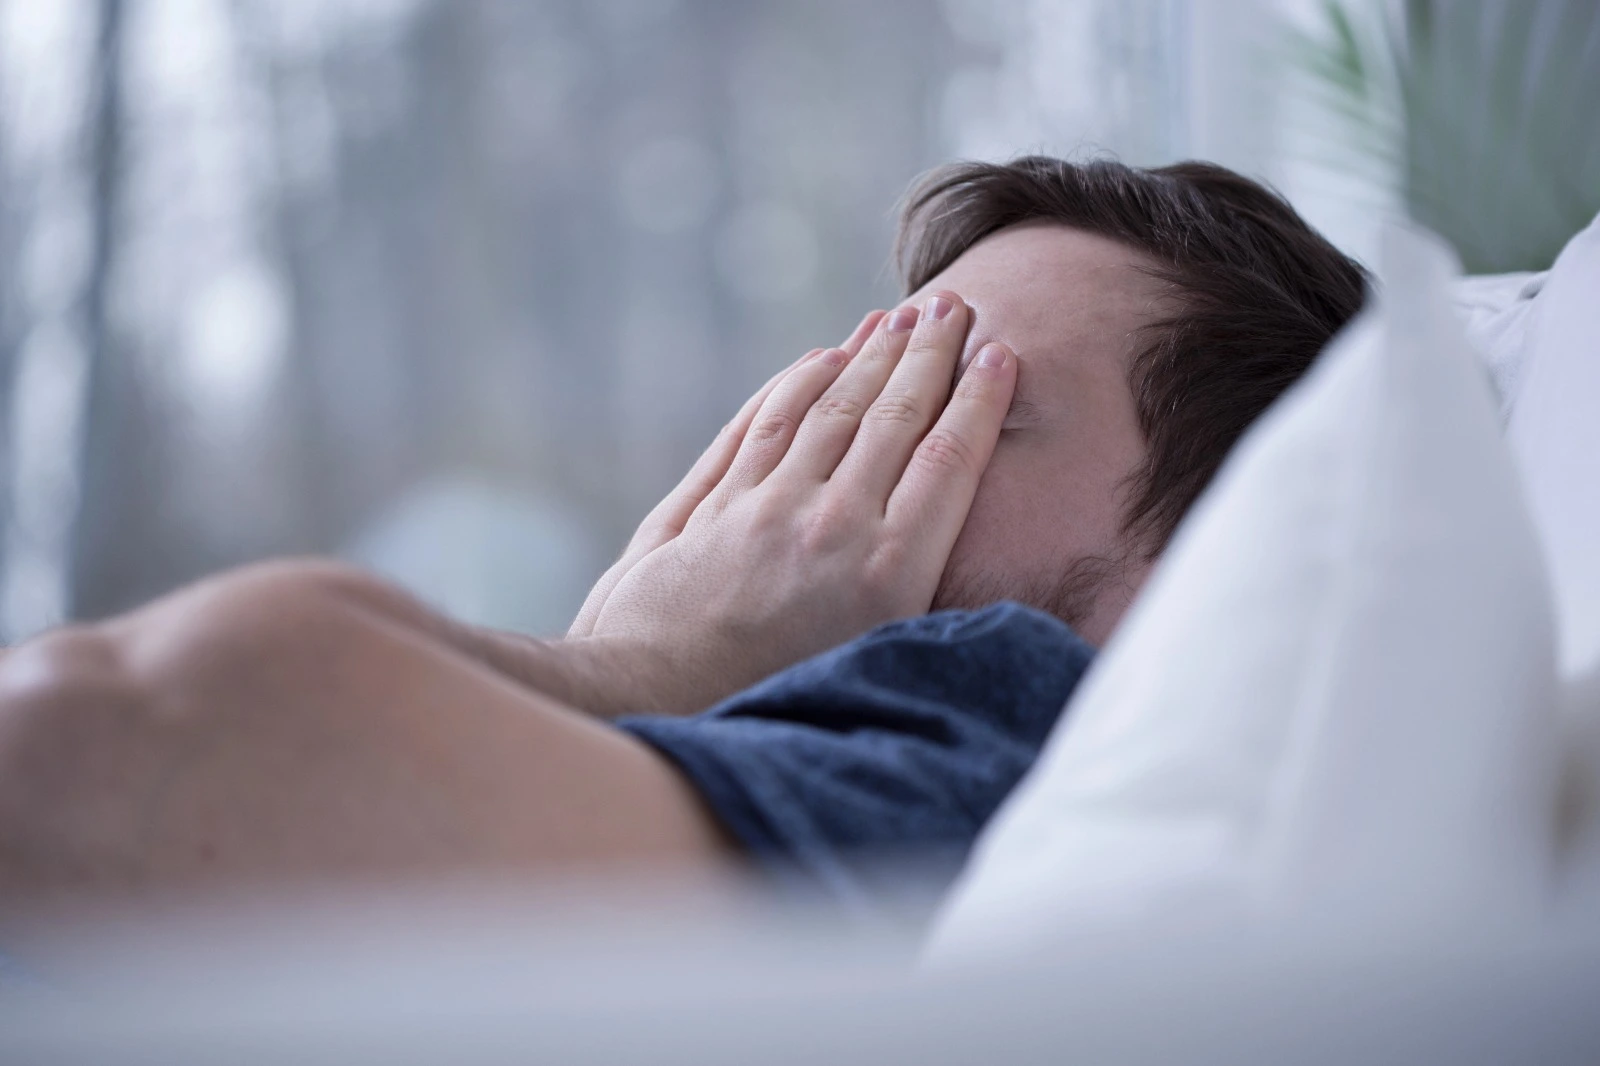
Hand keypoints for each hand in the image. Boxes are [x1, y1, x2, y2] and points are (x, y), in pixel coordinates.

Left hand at [576, 291, 1016, 713]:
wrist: (653, 704)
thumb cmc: (769, 706)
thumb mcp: (867, 667)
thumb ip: (907, 594)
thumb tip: (946, 545)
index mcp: (887, 574)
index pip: (946, 462)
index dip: (977, 402)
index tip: (999, 356)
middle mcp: (832, 527)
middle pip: (891, 419)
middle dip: (927, 356)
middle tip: (952, 307)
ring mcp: (768, 508)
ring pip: (829, 410)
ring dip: (867, 356)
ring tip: (896, 317)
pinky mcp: (716, 505)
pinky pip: (763, 424)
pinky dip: (796, 384)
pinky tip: (819, 359)